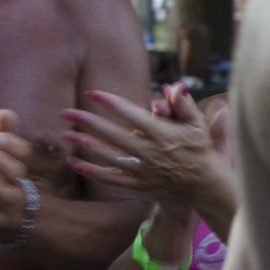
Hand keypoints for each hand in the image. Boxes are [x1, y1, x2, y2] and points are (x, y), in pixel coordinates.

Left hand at [61, 82, 225, 211]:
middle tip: (65, 112)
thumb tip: (173, 84)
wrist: (204, 183)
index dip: (110, 102)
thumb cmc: (199, 146)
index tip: (91, 93)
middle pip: (113, 135)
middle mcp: (151, 152)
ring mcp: (143, 170)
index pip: (132, 114)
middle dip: (88, 122)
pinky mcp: (138, 184)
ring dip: (85, 146)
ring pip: (108, 157)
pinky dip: (90, 171)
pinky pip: (110, 178)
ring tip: (65, 134)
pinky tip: (72, 162)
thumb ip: (183, 103)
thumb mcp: (196, 123)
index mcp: (163, 134)